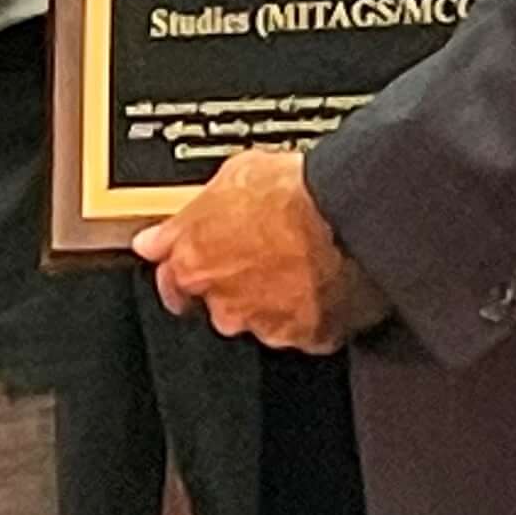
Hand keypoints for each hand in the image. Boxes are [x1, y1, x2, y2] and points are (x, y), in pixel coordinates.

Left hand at [133, 146, 390, 353]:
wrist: (346, 216)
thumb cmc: (291, 192)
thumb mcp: (230, 177)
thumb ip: (194, 212)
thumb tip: (172, 223)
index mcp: (193, 262)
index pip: (169, 277)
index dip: (182, 267)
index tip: (190, 260)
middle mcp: (223, 301)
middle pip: (217, 302)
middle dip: (234, 283)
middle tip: (263, 254)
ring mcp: (265, 323)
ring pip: (262, 317)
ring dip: (275, 297)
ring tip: (303, 263)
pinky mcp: (306, 337)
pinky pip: (306, 329)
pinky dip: (313, 312)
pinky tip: (327, 282)